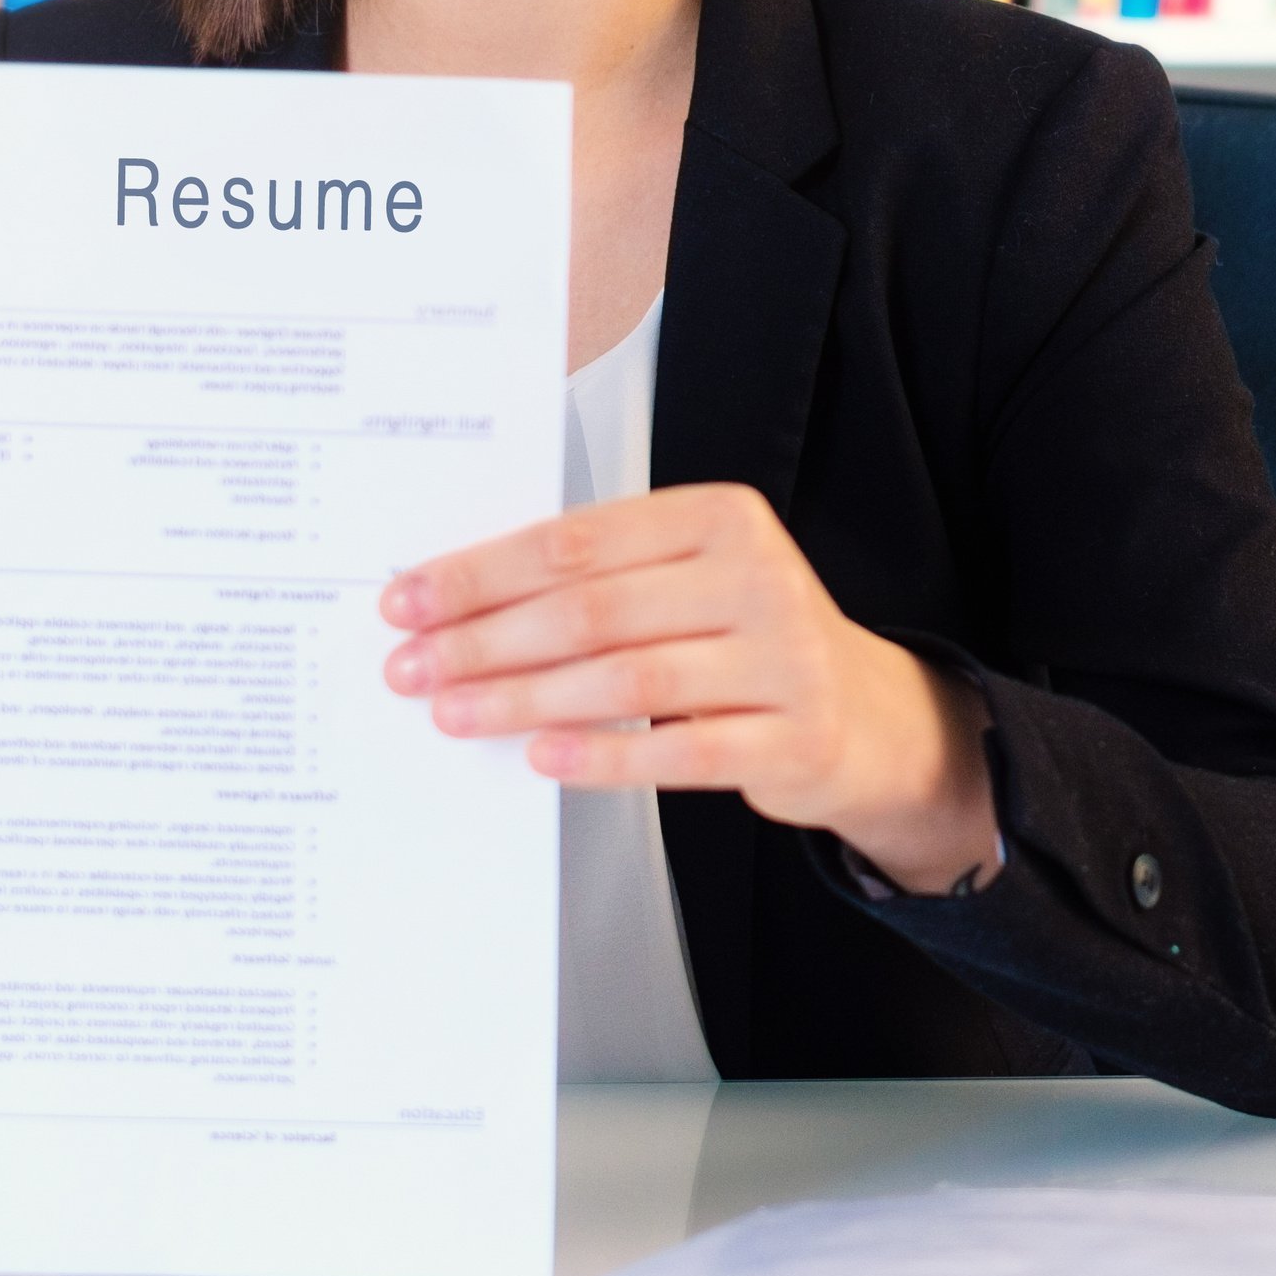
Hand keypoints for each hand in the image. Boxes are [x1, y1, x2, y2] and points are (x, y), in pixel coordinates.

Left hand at [380, 483, 999, 895]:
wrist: (866, 716)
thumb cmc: (748, 641)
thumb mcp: (690, 582)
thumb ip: (601, 581)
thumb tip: (458, 607)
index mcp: (721, 517)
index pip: (578, 542)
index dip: (483, 573)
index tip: (410, 600)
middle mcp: (759, 576)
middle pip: (593, 610)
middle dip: (486, 641)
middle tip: (412, 667)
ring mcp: (784, 658)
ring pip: (626, 679)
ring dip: (525, 699)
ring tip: (453, 713)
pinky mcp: (794, 737)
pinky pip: (679, 750)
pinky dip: (602, 755)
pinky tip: (542, 758)